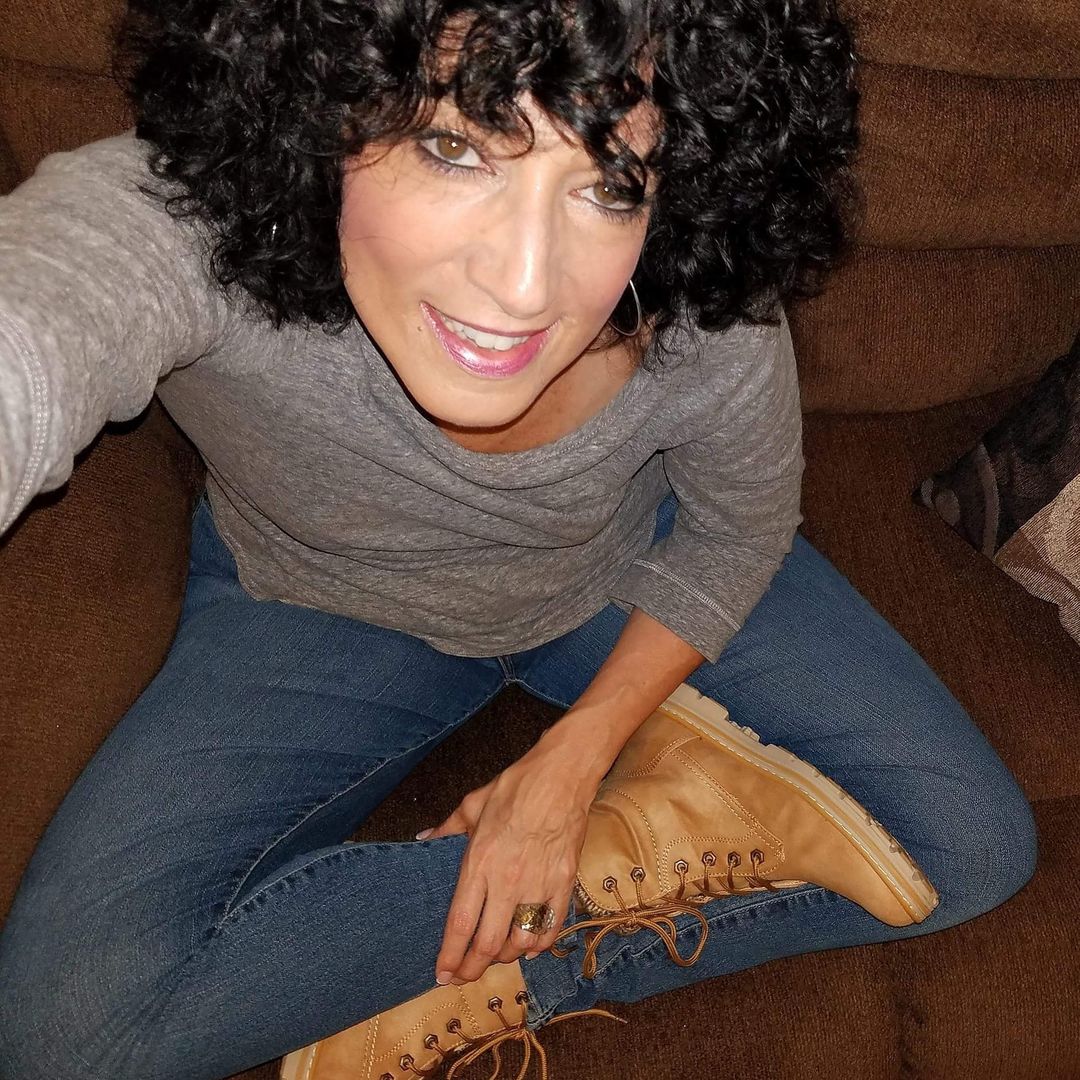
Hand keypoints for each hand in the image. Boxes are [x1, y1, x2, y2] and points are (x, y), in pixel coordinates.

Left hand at [416, 733, 597, 985]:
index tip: (442, 973)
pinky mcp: (564, 883)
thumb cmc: (515, 786)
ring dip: (506, 956)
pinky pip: (551, 928)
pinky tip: (529, 946)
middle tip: (464, 976)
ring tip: (495, 956)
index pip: (460, 923)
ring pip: (521, 942)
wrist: (561, 776)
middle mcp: (507, 881)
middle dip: (473, 968)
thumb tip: (424, 839)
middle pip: (488, 944)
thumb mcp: (472, 803)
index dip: (450, 955)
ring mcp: (538, 885)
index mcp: (479, 863)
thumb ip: (447, 828)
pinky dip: (539, 945)